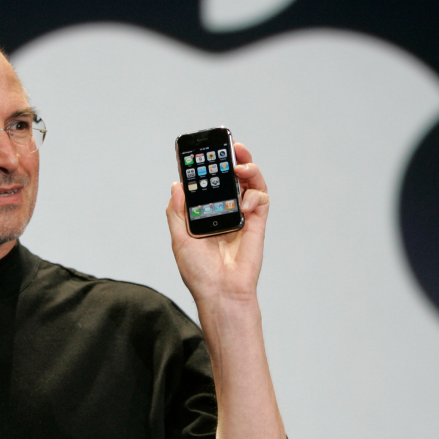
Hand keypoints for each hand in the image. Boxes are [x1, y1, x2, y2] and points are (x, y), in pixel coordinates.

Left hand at [165, 142, 269, 307]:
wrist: (220, 291)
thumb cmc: (199, 272)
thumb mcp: (179, 238)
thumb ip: (178, 211)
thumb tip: (177, 184)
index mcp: (205, 212)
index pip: (208, 182)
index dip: (208, 166)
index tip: (203, 150)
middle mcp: (225, 210)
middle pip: (231, 177)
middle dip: (232, 159)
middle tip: (230, 147)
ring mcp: (242, 215)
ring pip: (250, 182)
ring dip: (248, 167)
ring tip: (241, 163)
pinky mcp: (257, 223)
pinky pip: (261, 199)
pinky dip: (256, 194)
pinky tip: (246, 201)